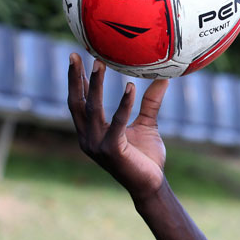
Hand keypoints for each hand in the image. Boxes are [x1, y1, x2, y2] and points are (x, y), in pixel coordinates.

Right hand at [68, 53, 168, 200]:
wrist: (151, 185)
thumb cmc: (146, 157)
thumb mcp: (147, 124)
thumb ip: (150, 103)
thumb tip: (163, 78)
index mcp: (91, 132)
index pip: (79, 102)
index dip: (76, 81)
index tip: (76, 57)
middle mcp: (88, 138)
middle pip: (77, 103)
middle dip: (76, 78)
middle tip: (76, 54)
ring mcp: (97, 145)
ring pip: (94, 109)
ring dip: (96, 85)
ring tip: (100, 63)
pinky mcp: (112, 150)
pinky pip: (117, 122)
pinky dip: (123, 104)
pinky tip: (130, 86)